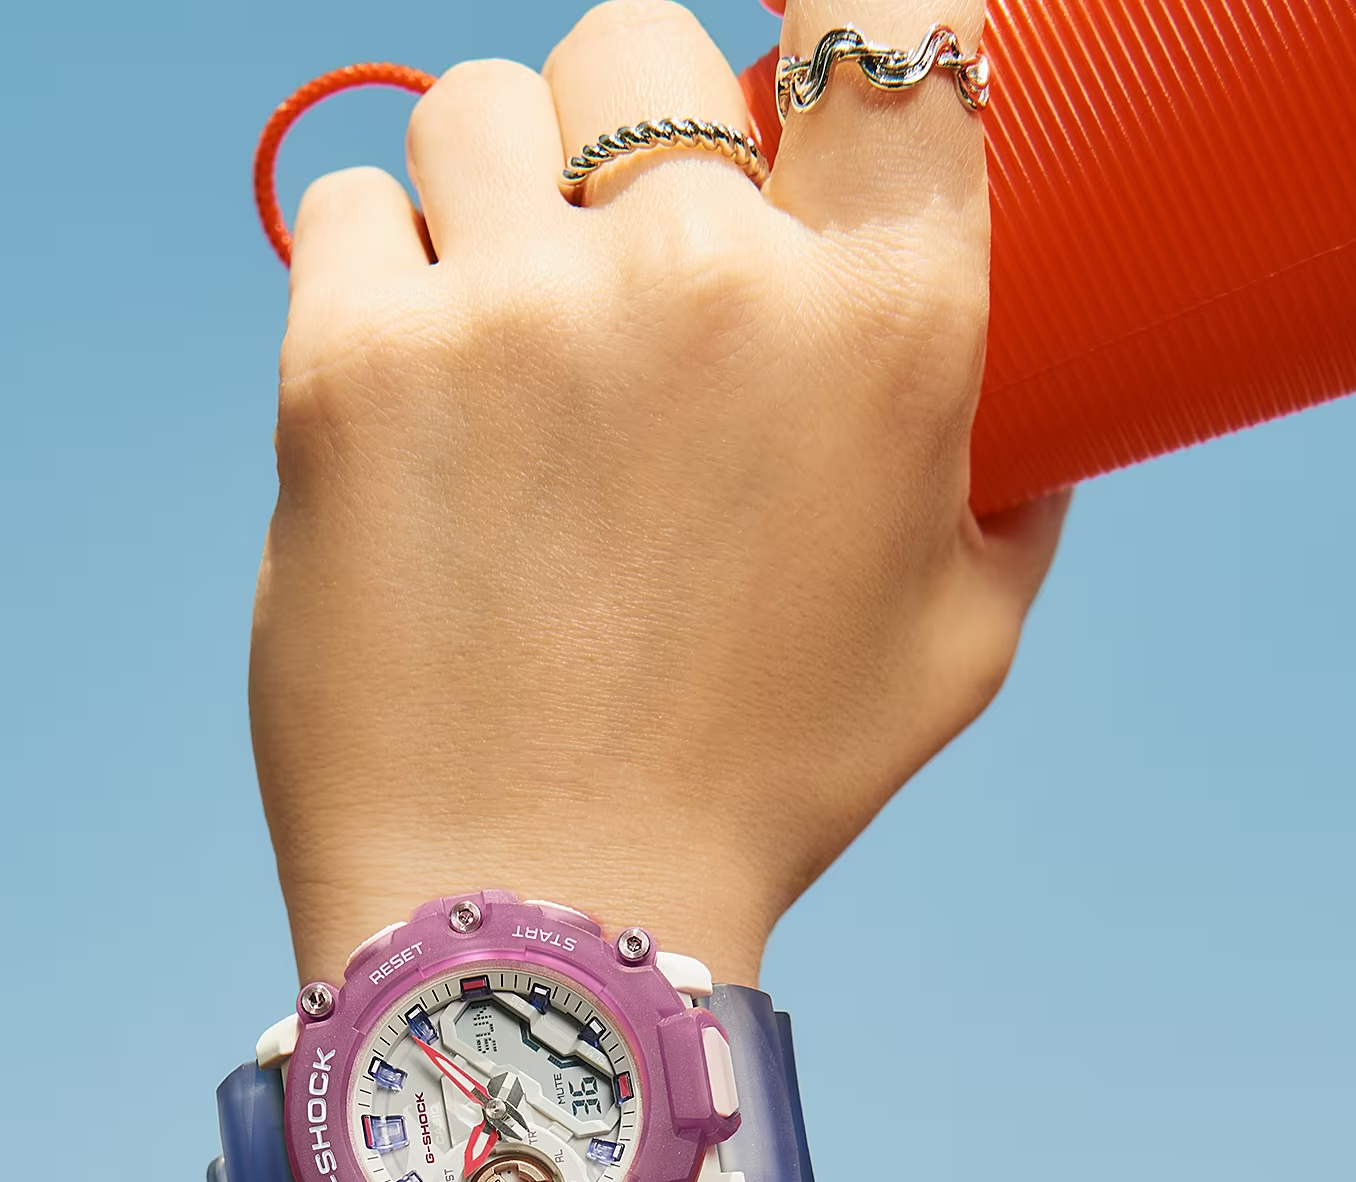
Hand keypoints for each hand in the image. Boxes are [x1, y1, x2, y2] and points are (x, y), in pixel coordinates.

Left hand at [250, 0, 1067, 982]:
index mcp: (882, 323)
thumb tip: (1006, 373)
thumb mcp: (954, 639)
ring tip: (494, 346)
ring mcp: (515, 315)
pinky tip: (404, 394)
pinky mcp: (352, 368)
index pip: (883, 22)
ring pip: (478, 108)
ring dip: (486, 201)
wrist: (537, 918)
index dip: (826, 21)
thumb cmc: (747, 791)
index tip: (774, 85)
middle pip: (639, 45)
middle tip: (603, 271)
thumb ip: (1000, 467)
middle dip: (622, 140)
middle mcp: (706, 280)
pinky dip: (372, 275)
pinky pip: (349, 208)